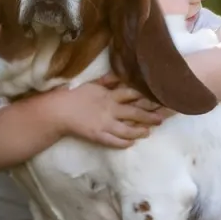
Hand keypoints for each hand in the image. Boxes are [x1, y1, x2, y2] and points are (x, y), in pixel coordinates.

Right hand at [48, 74, 164, 148]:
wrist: (57, 110)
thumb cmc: (74, 95)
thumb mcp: (92, 84)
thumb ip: (108, 80)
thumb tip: (120, 75)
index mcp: (109, 95)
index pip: (132, 94)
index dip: (147, 96)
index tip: (159, 97)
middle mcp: (110, 109)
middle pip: (135, 112)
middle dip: (150, 115)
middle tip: (162, 118)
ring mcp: (105, 124)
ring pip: (127, 129)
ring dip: (139, 131)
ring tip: (149, 132)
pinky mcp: (98, 136)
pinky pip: (113, 141)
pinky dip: (123, 143)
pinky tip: (131, 143)